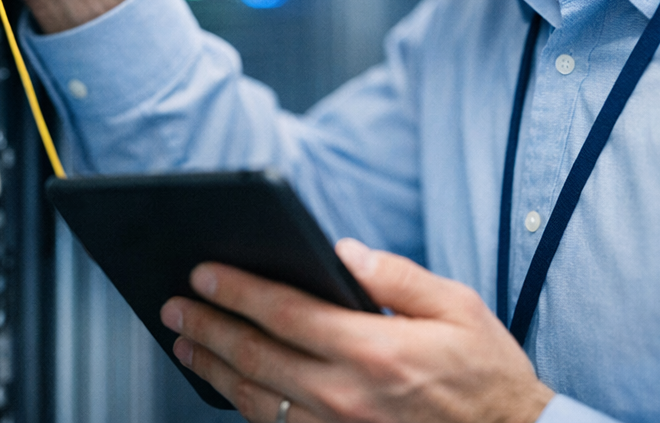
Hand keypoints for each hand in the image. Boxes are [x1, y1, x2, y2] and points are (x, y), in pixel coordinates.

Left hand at [159, 239, 553, 422]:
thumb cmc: (486, 375)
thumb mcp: (456, 306)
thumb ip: (394, 274)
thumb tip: (341, 251)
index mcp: (372, 351)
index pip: (283, 312)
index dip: (236, 289)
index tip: (202, 271)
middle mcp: (347, 397)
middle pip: (256, 357)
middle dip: (208, 325)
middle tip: (173, 304)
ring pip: (258, 401)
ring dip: (214, 368)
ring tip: (184, 341)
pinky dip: (246, 408)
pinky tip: (228, 388)